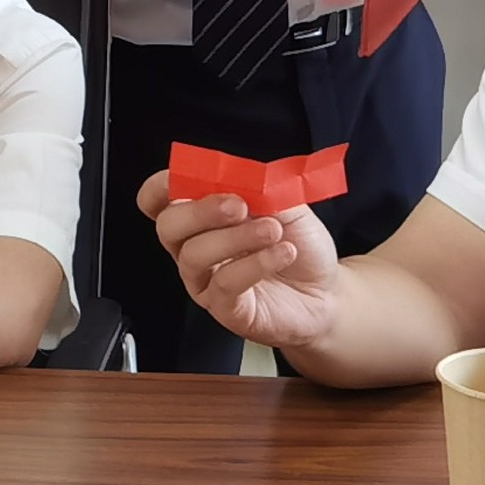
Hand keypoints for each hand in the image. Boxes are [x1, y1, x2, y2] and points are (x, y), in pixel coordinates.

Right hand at [139, 169, 342, 352]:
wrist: (324, 292)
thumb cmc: (297, 244)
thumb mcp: (284, 202)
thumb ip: (258, 186)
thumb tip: (238, 175)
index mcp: (202, 217)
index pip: (159, 200)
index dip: (160, 186)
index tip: (183, 177)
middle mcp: (195, 248)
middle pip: (168, 226)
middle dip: (201, 210)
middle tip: (239, 206)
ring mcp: (206, 282)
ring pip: (195, 255)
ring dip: (236, 237)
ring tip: (273, 230)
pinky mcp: (225, 310)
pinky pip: (224, 284)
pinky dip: (255, 264)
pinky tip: (282, 253)